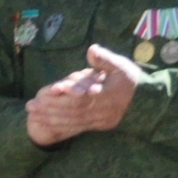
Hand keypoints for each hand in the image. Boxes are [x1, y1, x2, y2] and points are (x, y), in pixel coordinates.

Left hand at [23, 45, 145, 145]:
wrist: (145, 102)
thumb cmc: (130, 80)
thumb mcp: (122, 66)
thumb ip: (105, 59)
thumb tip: (92, 49)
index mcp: (109, 93)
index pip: (86, 94)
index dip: (69, 92)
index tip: (53, 88)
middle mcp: (104, 109)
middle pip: (74, 110)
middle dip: (51, 107)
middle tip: (31, 104)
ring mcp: (100, 120)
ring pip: (73, 120)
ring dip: (51, 117)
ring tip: (33, 112)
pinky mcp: (98, 126)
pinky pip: (75, 127)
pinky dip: (58, 125)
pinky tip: (44, 122)